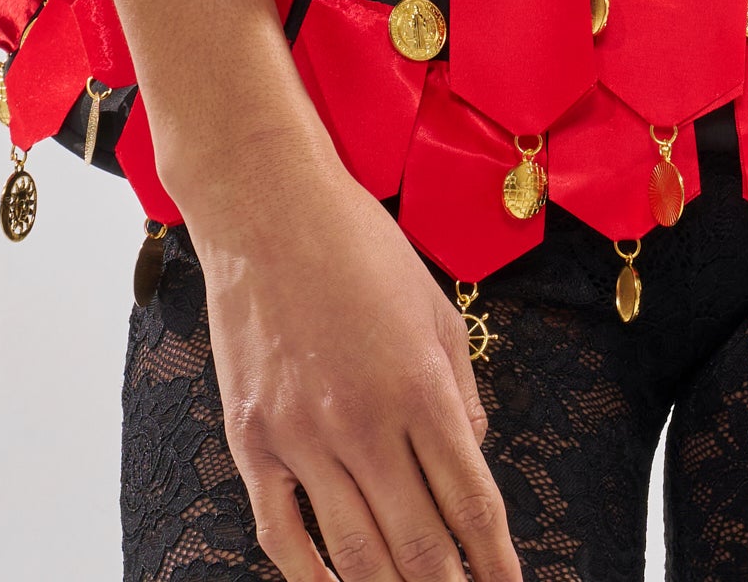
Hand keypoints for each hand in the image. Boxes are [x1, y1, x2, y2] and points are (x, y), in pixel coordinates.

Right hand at [183, 134, 522, 581]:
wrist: (266, 204)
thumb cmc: (357, 244)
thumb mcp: (434, 306)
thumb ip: (460, 390)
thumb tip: (472, 456)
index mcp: (420, 386)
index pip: (471, 503)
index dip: (496, 562)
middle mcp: (364, 421)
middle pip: (420, 545)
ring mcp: (302, 436)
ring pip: (356, 553)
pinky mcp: (252, 439)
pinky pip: (282, 533)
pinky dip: (311, 577)